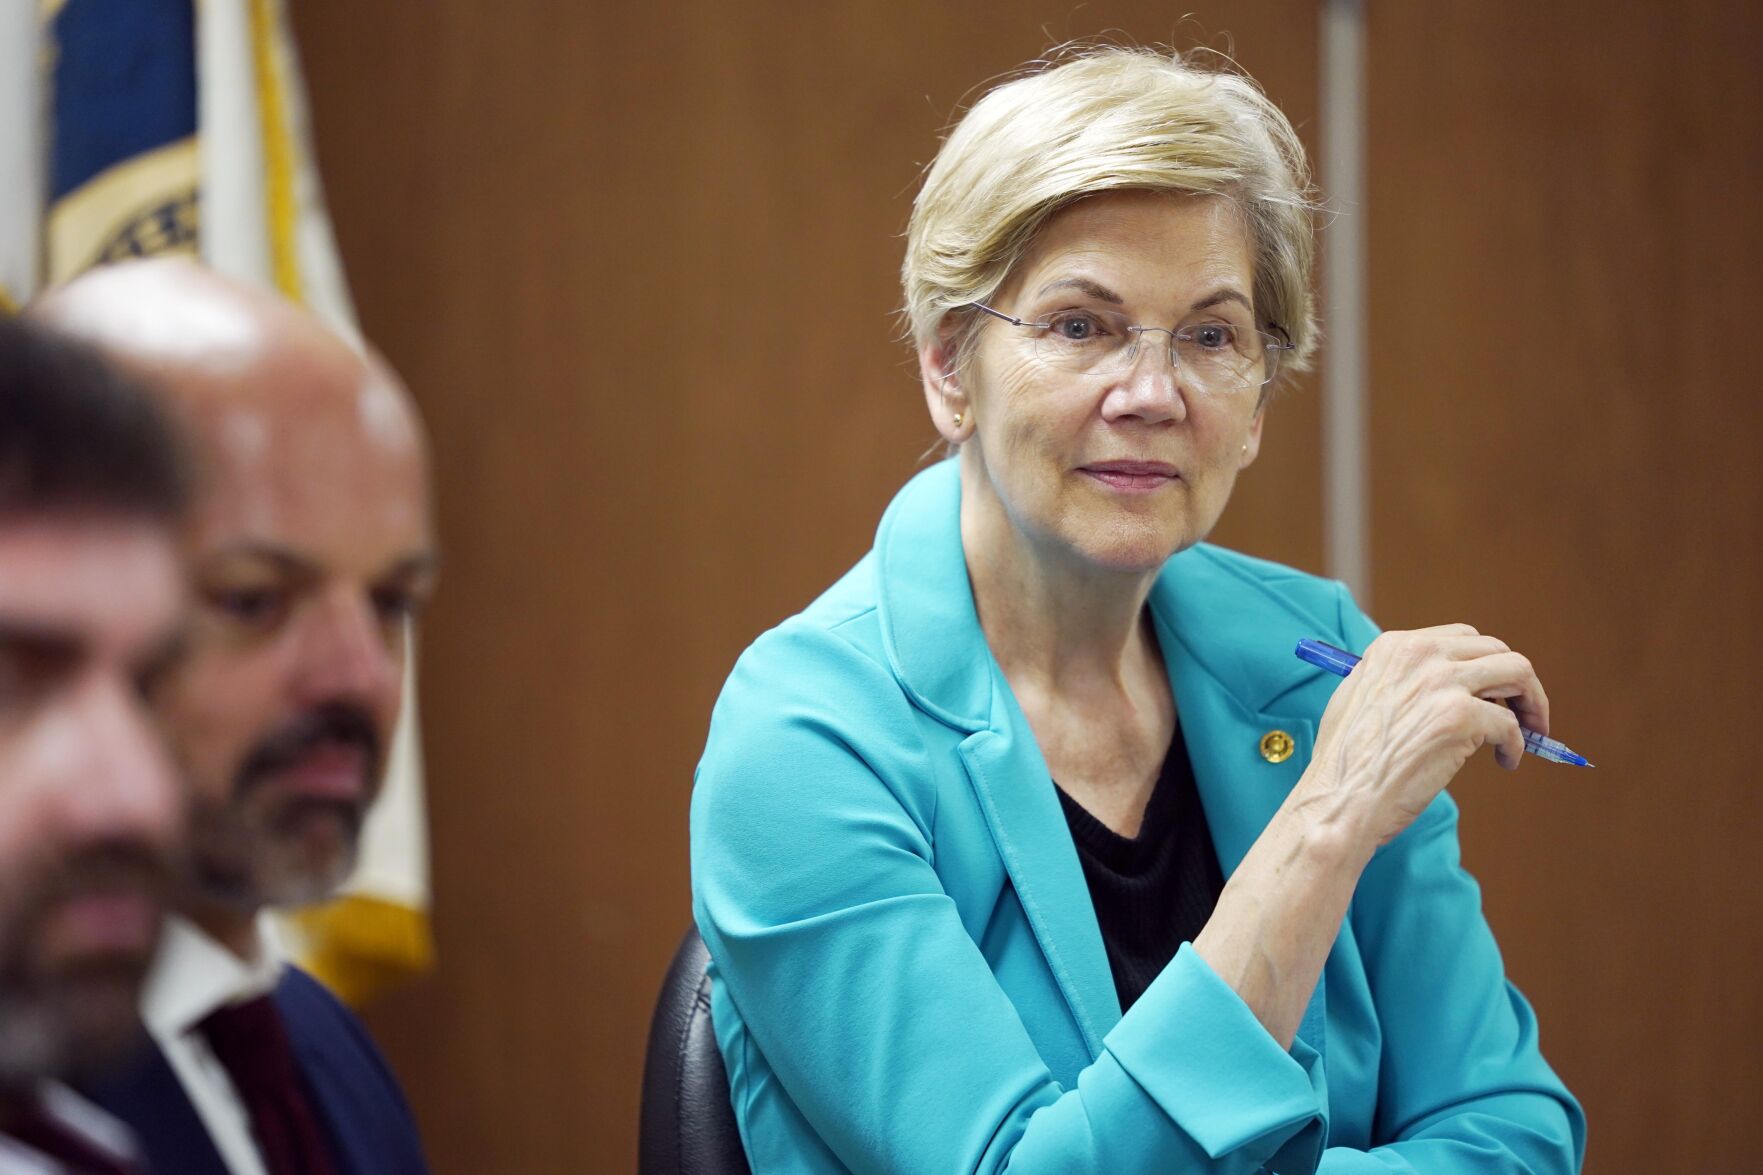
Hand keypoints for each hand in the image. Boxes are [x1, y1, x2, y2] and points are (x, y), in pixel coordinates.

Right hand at [1294, 624, 1549, 854]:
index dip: (1485, 664)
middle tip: (1522, 712)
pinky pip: (1511, 726)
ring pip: (1518, 673)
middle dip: (1517, 681)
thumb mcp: (1360, 698)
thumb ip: (1399, 680)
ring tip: (1530, 731)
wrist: (1341, 800)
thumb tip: (1445, 684)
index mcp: (1394, 647)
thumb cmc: (1346, 763)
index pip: (1462, 638)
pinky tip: (1504, 761)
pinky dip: (1517, 746)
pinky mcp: (1461, 717)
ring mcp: (1442, 684)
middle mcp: (1420, 654)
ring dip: (1532, 703)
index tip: (1493, 690)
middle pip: (1497, 650)